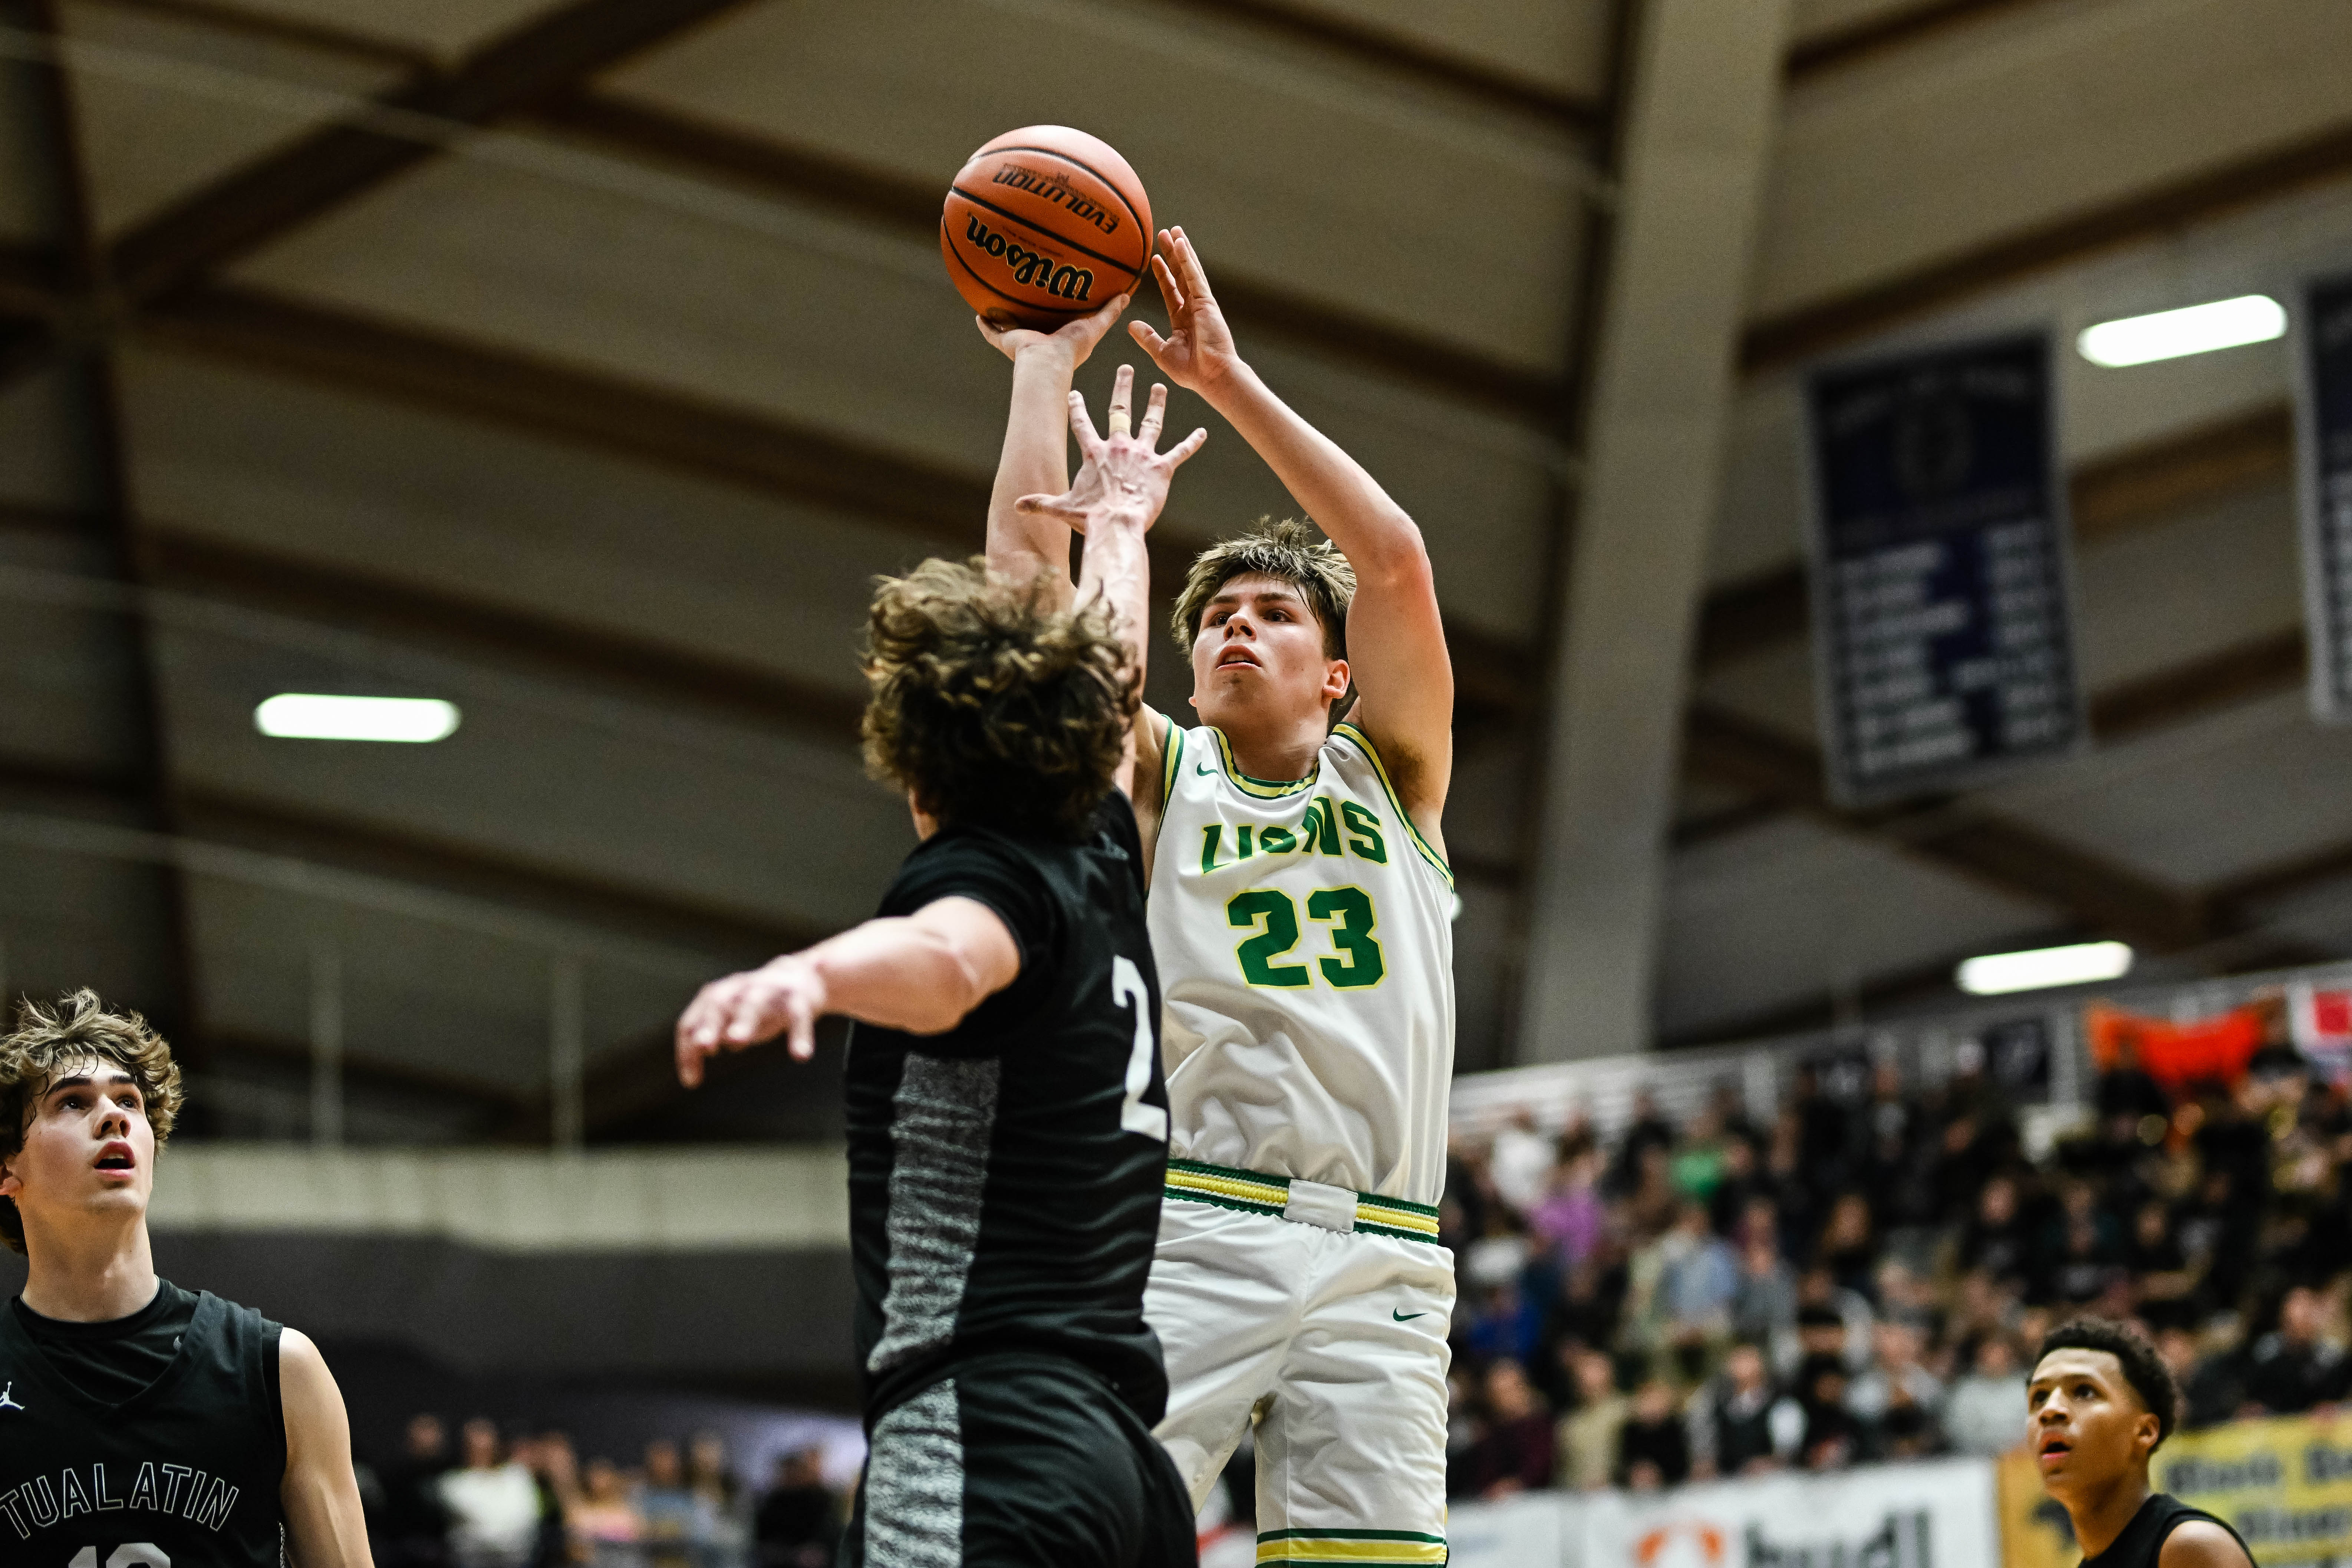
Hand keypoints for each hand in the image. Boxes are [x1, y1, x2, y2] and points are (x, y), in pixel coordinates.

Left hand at [674, 954, 827, 1084]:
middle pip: (718, 1003)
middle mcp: (740, 989)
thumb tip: (690, 1080)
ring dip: (743, 1020)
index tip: (693, 1082)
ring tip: (735, 1041)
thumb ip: (710, 1040)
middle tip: (703, 1046)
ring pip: (753, 1003)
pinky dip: (799, 1033)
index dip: (688, 1049)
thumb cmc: (757, 1006)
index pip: (692, 1022)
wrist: (802, 976)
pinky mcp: (798, 997)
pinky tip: (800, 1056)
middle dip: (709, 1024)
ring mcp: (769, 990)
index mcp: (718, 996)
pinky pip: (797, 1015)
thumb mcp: (730, 1020)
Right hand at [976, 292, 1128, 366]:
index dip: (1056, 308)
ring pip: (1010, 325)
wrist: (1046, 360)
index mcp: (1057, 335)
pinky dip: (984, 323)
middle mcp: (1038, 338)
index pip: (1057, 320)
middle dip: (1028, 308)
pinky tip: (978, 312)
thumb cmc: (1072, 348)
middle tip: (1025, 288)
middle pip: (1031, 320)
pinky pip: (991, 331)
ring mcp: (1020, 340)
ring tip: (998, 295)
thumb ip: (1109, 312)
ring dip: (1004, 313)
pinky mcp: (1006, 341)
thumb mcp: (1095, 326)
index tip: (1055, 293)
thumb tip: (1126, 296)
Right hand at [1015, 363, 1205, 533]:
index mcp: (1094, 453)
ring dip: (1156, 404)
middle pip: (1119, 410)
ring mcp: (1141, 455)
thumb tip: (1017, 506)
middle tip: (1126, 369)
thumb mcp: (1062, 509)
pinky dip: (1193, 442)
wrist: (1117, 524)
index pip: (1081, 424)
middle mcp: (1118, 447)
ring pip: (1151, 423)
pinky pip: (1180, 452)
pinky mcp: (1162, 468)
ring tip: (1160, 388)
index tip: (1075, 393)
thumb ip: (1041, 503)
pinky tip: (1203, 432)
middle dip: (1123, 387)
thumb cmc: (1090, 518)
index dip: (1077, 407)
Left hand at [1129, 227, 1239, 393]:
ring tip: (1173, 230)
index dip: (1162, 273)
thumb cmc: (1192, 371)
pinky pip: (1194, 276)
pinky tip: (1181, 243)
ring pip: (1188, 270)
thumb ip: (1147, 337)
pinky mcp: (1206, 302)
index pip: (1171, 290)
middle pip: (1180, 274)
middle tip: (1163, 234)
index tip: (1154, 259)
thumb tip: (1131, 325)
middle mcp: (1193, 308)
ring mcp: (1201, 303)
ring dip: (1180, 249)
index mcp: (1183, 320)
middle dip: (1171, 254)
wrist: (1212, 377)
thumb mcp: (1162, 352)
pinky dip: (1187, 259)